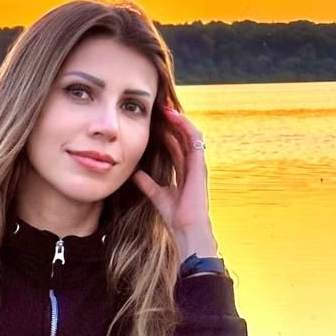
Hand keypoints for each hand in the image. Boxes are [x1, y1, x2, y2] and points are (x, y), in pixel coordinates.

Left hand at [130, 106, 211, 236]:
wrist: (186, 227)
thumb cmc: (175, 216)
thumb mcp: (156, 195)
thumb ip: (147, 184)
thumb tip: (135, 174)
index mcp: (184, 171)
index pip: (176, 146)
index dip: (166, 133)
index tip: (155, 122)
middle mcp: (192, 165)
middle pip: (183, 137)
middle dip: (173, 122)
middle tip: (160, 109)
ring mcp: (197, 163)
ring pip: (189, 134)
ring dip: (179, 120)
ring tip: (167, 108)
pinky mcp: (200, 163)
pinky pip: (195, 139)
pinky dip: (185, 126)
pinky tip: (174, 117)